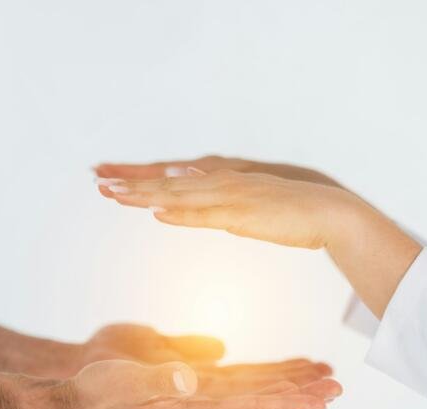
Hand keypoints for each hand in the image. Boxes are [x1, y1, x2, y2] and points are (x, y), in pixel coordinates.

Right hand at [74, 323, 332, 396]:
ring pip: (252, 401)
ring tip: (321, 382)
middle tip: (335, 388)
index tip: (317, 400)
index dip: (285, 404)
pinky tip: (281, 379)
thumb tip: (192, 379)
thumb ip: (161, 379)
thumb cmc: (94, 396)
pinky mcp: (191, 406)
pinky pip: (236, 396)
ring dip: (287, 391)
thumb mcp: (123, 381)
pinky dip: (263, 386)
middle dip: (300, 398)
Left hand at [94, 170, 422, 316]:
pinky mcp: (245, 213)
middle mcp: (222, 180)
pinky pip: (208, 213)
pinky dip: (183, 211)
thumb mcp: (240, 208)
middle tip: (96, 179)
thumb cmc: (289, 213)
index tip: (108, 177)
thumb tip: (169, 207)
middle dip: (130, 179)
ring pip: (180, 192)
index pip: (169, 175)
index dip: (137, 175)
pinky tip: (159, 211)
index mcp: (220, 178)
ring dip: (146, 192)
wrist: (329, 215)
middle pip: (167, 179)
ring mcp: (233, 195)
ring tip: (113, 192)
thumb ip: (206, 206)